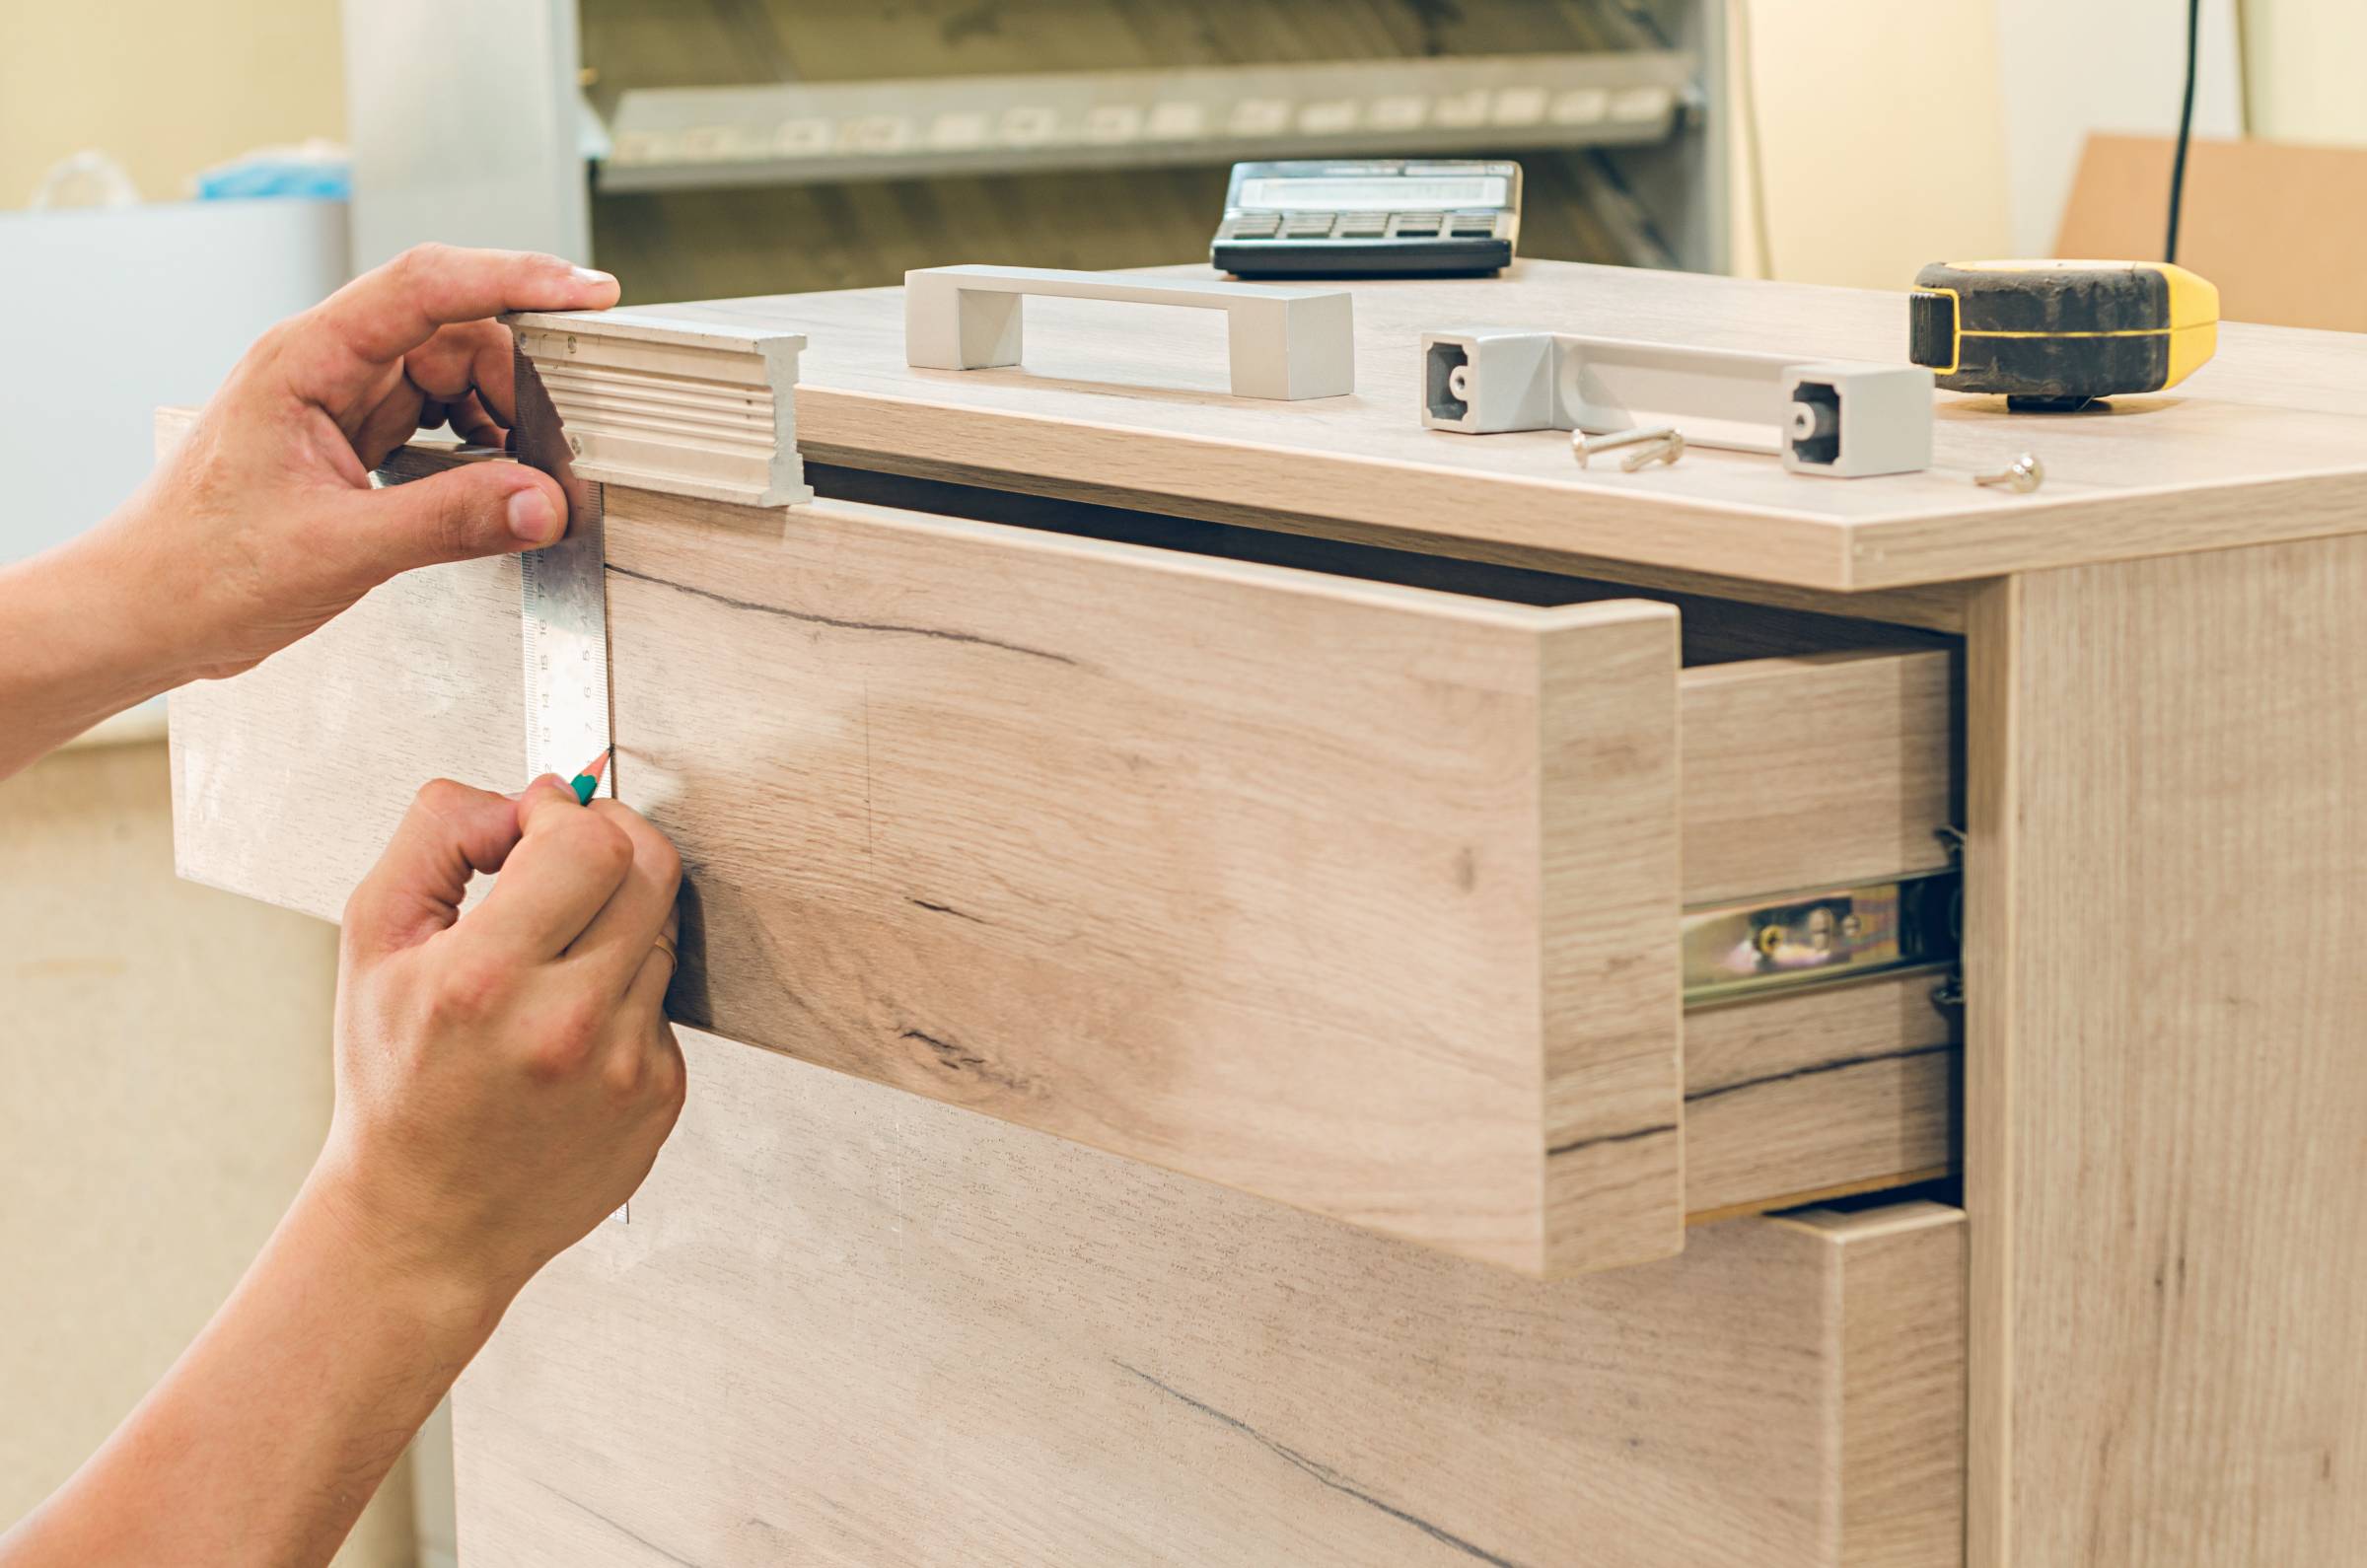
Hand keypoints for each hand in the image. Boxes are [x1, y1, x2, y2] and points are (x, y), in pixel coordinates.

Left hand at [109, 243, 620, 681]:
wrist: (143, 614)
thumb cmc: (197, 570)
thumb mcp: (337, 548)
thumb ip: (448, 521)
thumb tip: (539, 501)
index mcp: (305, 360)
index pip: (426, 287)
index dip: (515, 279)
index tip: (585, 293)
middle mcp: (324, 368)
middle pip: (452, 332)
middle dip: (516, 378)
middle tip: (558, 439)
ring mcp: (339, 404)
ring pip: (449, 378)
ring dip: (498, 416)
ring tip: (524, 471)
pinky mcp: (352, 444)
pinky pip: (435, 422)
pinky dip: (477, 448)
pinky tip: (489, 486)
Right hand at [317, 775, 685, 1317]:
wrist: (425, 1221)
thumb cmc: (395, 1084)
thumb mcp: (373, 943)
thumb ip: (438, 838)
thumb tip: (521, 795)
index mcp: (485, 981)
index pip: (588, 842)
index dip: (566, 811)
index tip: (536, 823)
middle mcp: (567, 1026)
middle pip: (651, 868)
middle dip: (611, 839)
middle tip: (565, 856)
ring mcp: (626, 1066)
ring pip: (660, 929)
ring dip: (614, 921)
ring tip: (549, 962)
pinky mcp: (662, 1094)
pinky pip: (664, 999)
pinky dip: (623, 991)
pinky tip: (567, 1027)